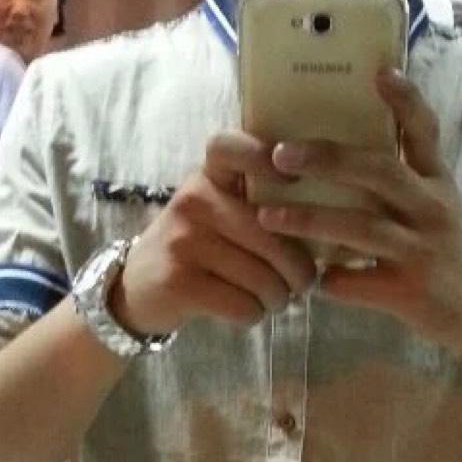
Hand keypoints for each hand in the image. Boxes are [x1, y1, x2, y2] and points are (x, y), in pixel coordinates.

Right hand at [111, 133, 317, 336]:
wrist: (136, 287)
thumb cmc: (196, 248)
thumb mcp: (217, 211)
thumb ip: (257, 204)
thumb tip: (324, 225)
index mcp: (208, 176)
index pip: (230, 146)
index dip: (264, 157)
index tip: (291, 183)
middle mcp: (193, 200)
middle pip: (272, 237)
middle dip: (299, 271)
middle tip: (301, 285)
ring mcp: (183, 240)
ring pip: (263, 278)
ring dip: (278, 299)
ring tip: (274, 300)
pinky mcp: (179, 281)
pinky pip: (243, 305)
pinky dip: (254, 315)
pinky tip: (247, 310)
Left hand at [256, 70, 461, 357]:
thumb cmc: (446, 251)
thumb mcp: (436, 205)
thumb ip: (401, 178)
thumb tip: (338, 148)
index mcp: (437, 183)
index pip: (425, 132)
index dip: (405, 101)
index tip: (380, 71)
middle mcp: (432, 209)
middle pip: (380, 173)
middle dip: (327, 160)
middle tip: (280, 154)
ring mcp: (421, 251)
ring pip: (360, 228)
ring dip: (309, 221)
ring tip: (267, 216)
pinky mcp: (409, 292)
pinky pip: (356, 283)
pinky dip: (328, 281)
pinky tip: (306, 281)